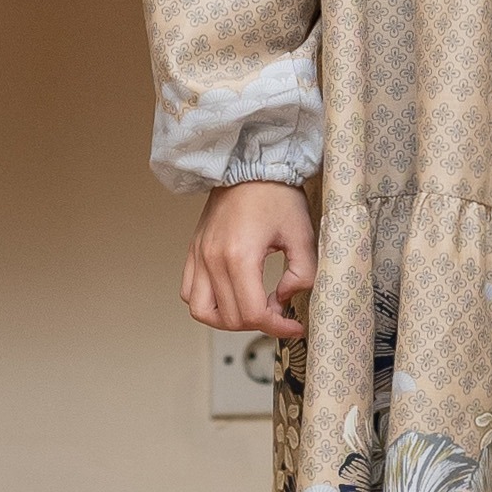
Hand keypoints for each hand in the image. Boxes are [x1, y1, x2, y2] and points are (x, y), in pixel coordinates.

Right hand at [181, 181, 315, 340]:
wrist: (250, 164)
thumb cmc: (276, 194)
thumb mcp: (302, 235)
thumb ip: (302, 274)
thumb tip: (286, 298)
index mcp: (240, 256)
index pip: (252, 314)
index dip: (277, 328)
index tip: (294, 325)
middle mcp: (213, 259)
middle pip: (229, 319)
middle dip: (258, 324)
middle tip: (278, 312)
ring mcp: (199, 255)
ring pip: (202, 311)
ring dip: (227, 320)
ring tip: (251, 309)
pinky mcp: (194, 250)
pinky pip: (189, 292)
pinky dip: (208, 303)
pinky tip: (231, 295)